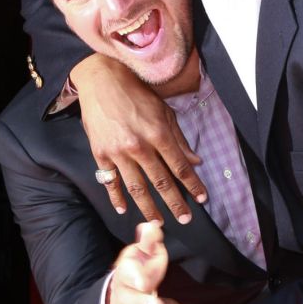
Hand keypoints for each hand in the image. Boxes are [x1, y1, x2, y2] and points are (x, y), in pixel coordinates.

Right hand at [71, 54, 206, 221]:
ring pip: (137, 187)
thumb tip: (196, 161)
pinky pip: (110, 181)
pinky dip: (116, 197)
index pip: (180, 167)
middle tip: (185, 219)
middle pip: (161, 182)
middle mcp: (139, 147)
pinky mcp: (100, 154)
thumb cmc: (137, 94)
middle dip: (175, 203)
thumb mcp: (164, 111)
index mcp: (159, 134)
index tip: (202, 199)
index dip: (193, 185)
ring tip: (158, 222)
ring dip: (149, 207)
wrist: (102, 80)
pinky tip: (123, 209)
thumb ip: (179, 139)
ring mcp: (118, 152)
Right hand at [108, 221, 166, 303]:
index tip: (146, 283)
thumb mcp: (146, 250)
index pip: (127, 273)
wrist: (127, 285)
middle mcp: (121, 291)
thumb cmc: (141, 265)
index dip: (136, 278)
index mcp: (125, 270)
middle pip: (128, 299)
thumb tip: (152, 226)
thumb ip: (150, 240)